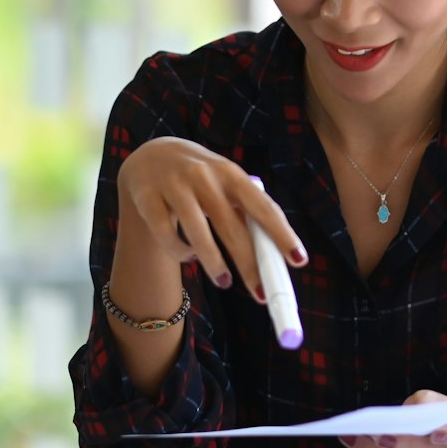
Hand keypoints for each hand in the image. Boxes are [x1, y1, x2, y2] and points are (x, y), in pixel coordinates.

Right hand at [117, 136, 306, 303]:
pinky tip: (188, 255)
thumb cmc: (201, 178)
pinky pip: (166, 234)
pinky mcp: (147, 198)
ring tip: (225, 281)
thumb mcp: (225, 182)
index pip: (263, 207)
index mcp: (232, 173)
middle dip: (249, 263)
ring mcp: (174, 185)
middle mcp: (204, 176)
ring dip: (214, 262)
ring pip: (197, 232)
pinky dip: (179, 251)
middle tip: (261, 292)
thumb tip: (272, 252)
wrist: (152, 154)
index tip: (299, 260)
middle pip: (232, 226)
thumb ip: (244, 209)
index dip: (282, 234)